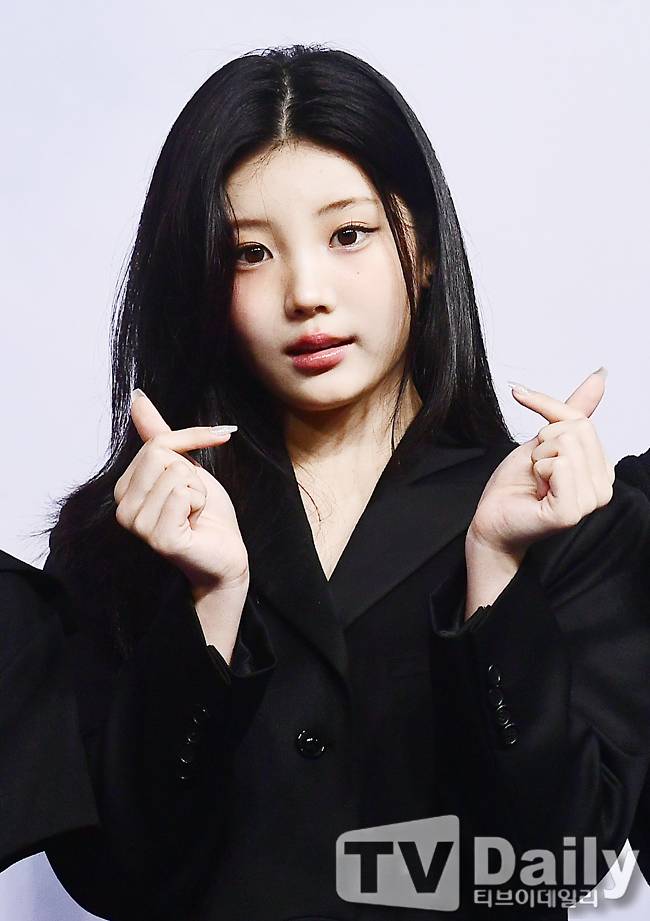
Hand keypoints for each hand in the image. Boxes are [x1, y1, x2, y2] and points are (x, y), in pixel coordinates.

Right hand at [113, 390, 248, 595]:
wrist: (225, 554)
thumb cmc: (207, 515)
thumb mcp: (185, 467)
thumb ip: (159, 435)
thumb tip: (137, 398)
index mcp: (124, 489)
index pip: (157, 443)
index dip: (191, 442)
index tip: (216, 443)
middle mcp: (122, 509)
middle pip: (164, 456)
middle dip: (193, 474)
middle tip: (194, 502)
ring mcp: (138, 526)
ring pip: (177, 474)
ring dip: (199, 492)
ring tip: (194, 515)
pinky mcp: (160, 539)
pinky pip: (184, 495)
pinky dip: (201, 504)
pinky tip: (195, 525)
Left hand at [468, 368, 614, 557]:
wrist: (493, 517)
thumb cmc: (516, 483)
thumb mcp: (543, 439)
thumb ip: (571, 410)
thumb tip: (600, 376)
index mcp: (601, 468)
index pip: (581, 419)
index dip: (547, 411)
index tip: (525, 412)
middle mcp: (604, 486)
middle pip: (576, 430)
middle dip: (542, 442)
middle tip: (536, 470)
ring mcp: (590, 501)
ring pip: (566, 445)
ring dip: (537, 458)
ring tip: (537, 482)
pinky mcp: (571, 512)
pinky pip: (559, 465)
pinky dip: (538, 470)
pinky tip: (537, 491)